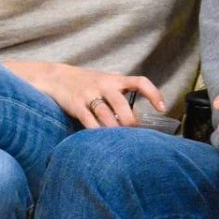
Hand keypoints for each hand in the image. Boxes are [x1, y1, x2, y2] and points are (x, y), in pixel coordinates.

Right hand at [4, 60, 165, 129]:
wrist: (56, 76)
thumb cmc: (87, 83)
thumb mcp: (106, 83)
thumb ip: (122, 96)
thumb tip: (140, 120)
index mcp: (115, 79)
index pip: (139, 82)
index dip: (153, 94)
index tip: (162, 108)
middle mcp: (104, 85)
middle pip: (122, 104)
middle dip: (130, 122)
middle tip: (134, 134)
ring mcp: (89, 94)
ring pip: (106, 115)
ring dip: (114, 130)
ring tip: (119, 141)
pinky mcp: (76, 105)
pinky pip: (88, 121)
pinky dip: (96, 132)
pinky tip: (100, 140)